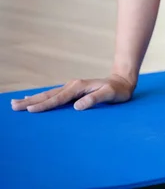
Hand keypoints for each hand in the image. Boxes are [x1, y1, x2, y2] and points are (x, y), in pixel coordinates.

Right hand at [10, 74, 134, 112]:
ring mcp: (72, 88)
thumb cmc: (117, 91)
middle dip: (30, 101)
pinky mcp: (74, 91)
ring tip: (17, 102)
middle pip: (48, 95)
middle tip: (13, 106)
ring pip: (49, 94)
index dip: (44, 105)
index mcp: (78, 87)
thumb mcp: (109, 95)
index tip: (30, 110)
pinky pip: (55, 95)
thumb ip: (94, 99)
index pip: (58, 98)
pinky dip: (42, 98)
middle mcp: (73, 86)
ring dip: (33, 99)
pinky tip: (34, 99)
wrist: (122, 82)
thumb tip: (77, 106)